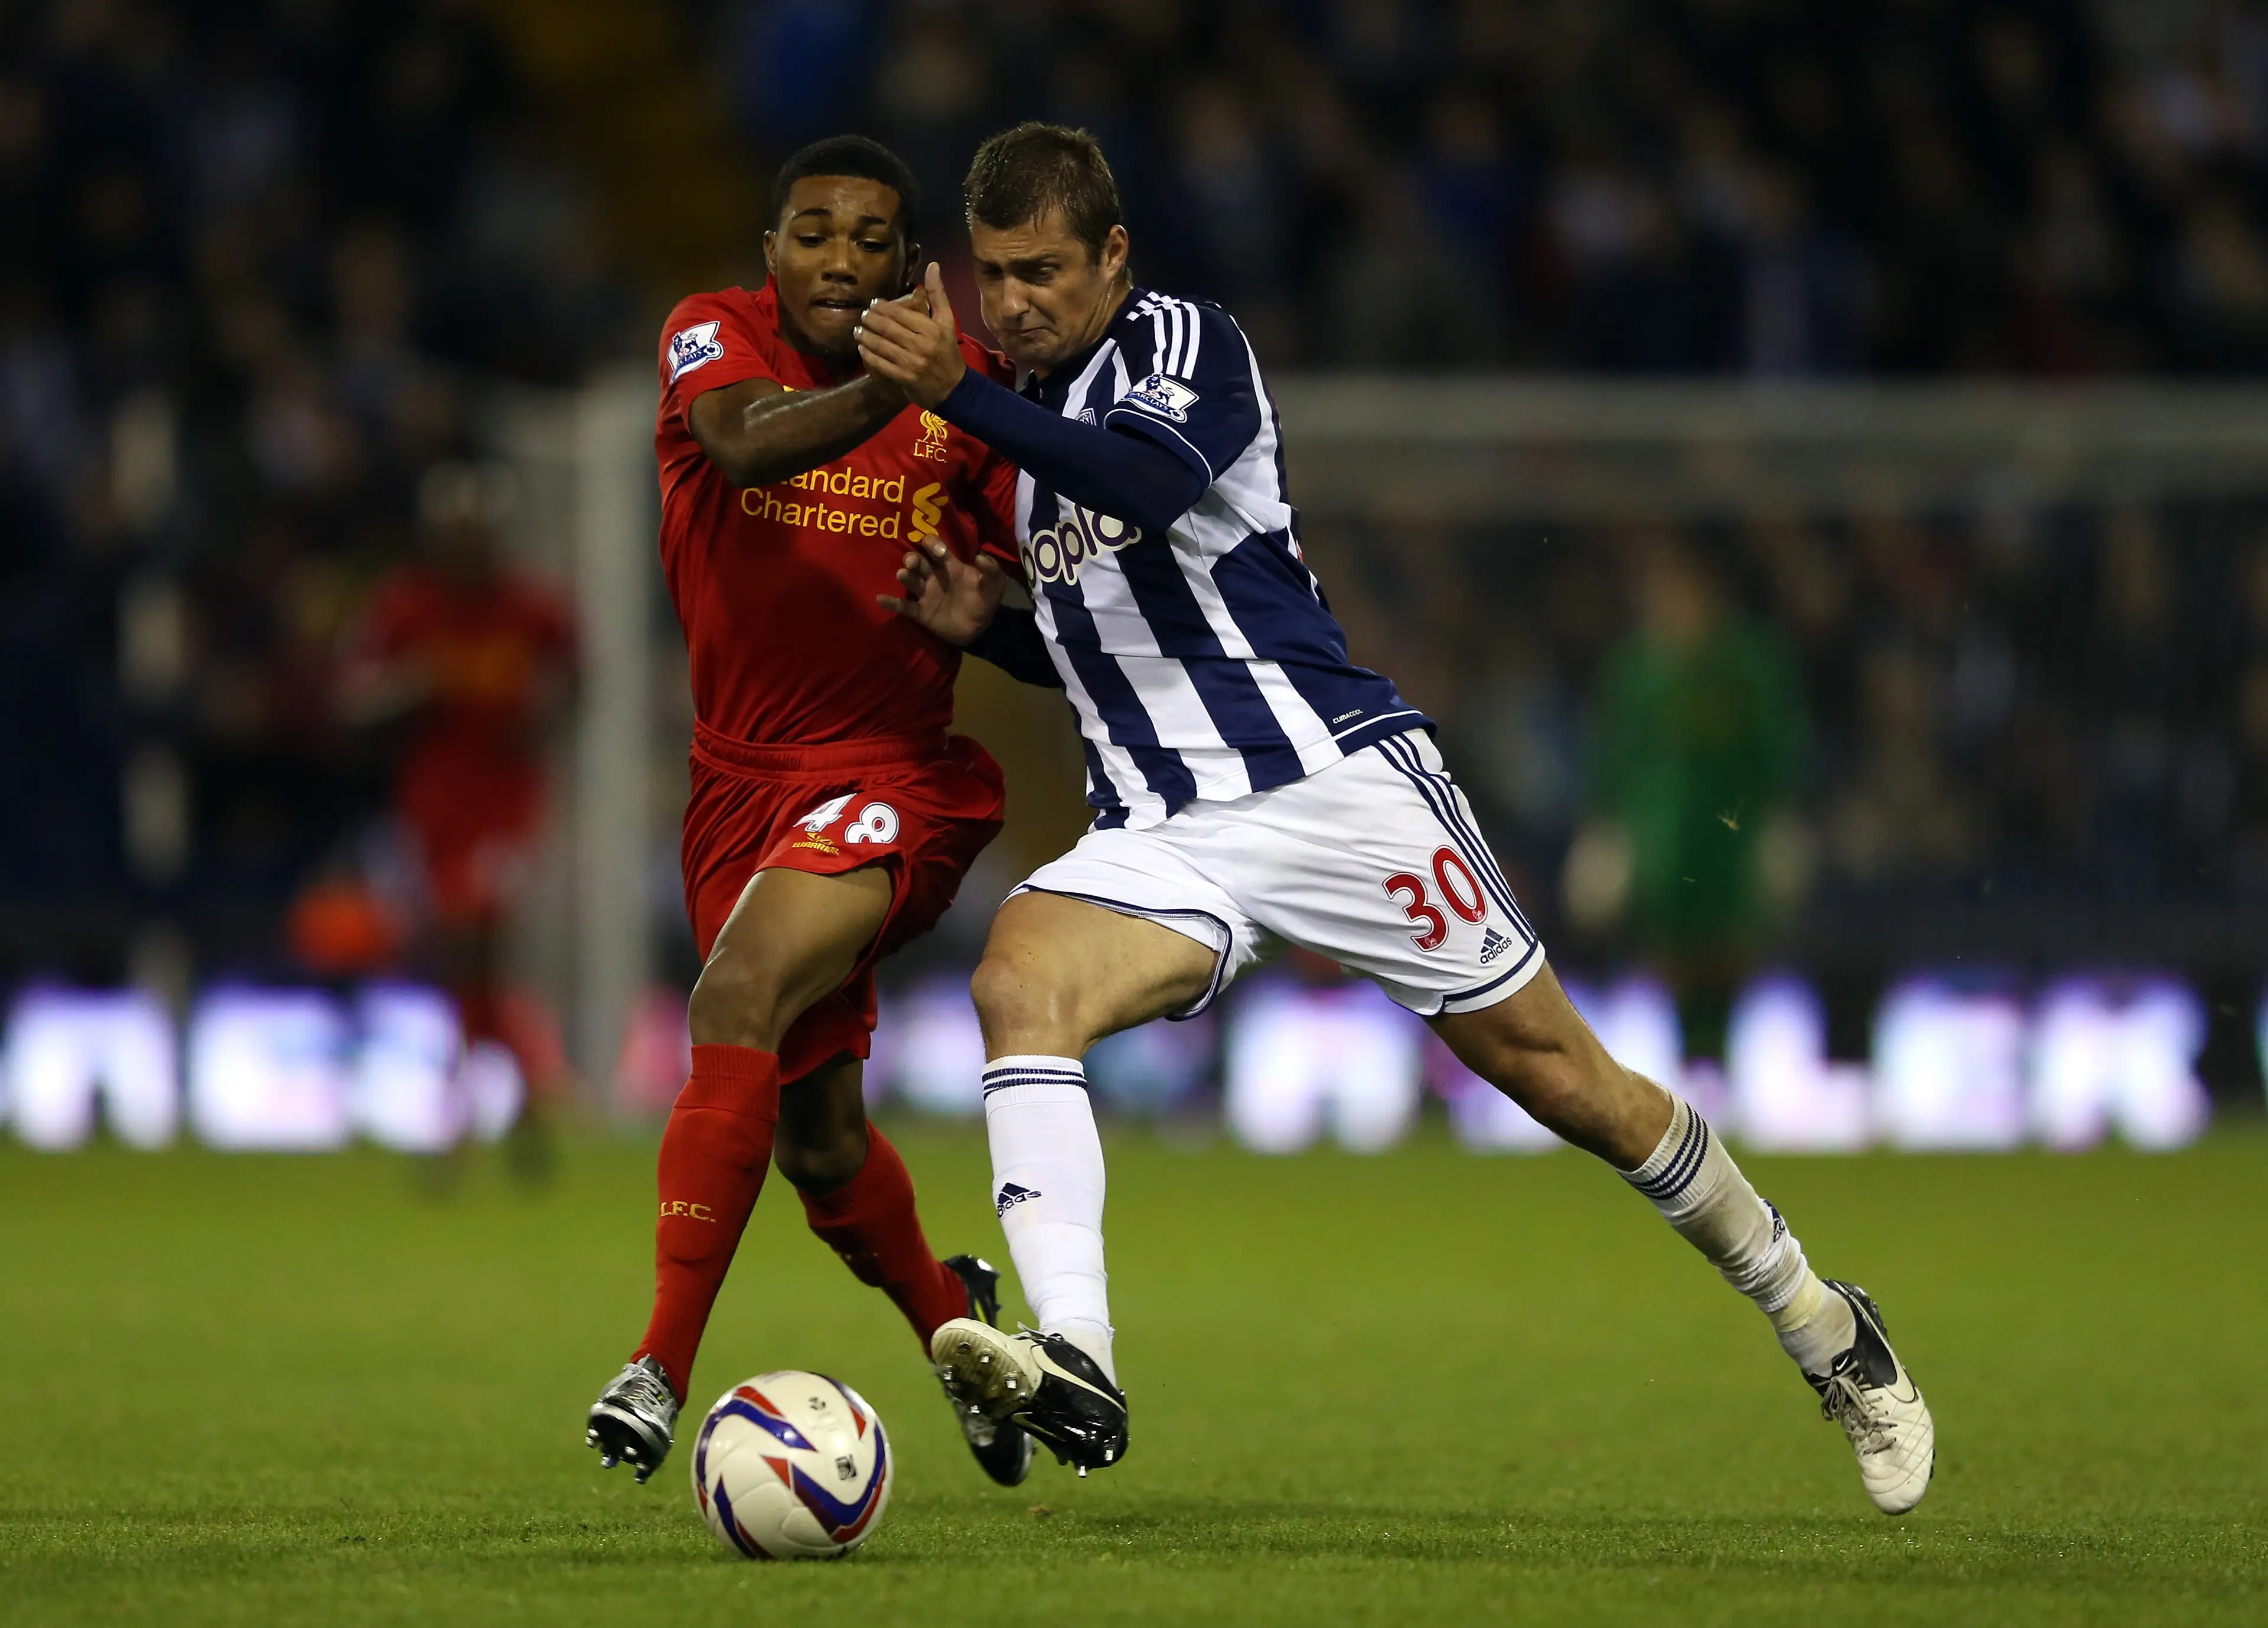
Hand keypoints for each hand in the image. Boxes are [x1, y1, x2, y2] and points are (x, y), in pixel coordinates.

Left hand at [855, 263, 966, 407]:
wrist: (954, 388)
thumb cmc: (947, 351)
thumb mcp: (947, 321)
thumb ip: (937, 294)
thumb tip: (933, 265)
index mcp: (932, 329)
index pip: (899, 313)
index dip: (882, 307)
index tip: (873, 304)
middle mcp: (922, 345)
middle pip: (887, 327)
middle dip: (870, 320)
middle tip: (862, 316)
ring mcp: (912, 363)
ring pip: (881, 345)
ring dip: (865, 336)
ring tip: (858, 331)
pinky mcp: (905, 378)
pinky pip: (880, 363)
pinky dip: (868, 355)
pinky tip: (862, 349)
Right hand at [877, 536, 1007, 646]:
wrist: (982, 629)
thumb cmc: (986, 600)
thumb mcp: (995, 584)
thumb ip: (991, 569)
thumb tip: (981, 556)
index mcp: (949, 565)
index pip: (936, 548)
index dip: (933, 544)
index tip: (935, 548)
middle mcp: (934, 576)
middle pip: (918, 562)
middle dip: (913, 559)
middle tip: (912, 562)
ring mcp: (926, 594)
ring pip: (910, 581)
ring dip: (905, 576)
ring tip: (903, 575)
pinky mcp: (921, 612)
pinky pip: (904, 606)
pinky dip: (892, 603)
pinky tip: (881, 599)